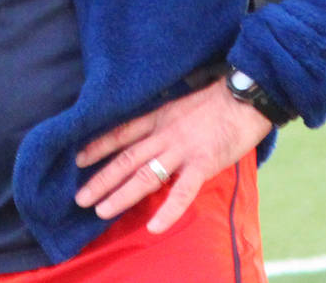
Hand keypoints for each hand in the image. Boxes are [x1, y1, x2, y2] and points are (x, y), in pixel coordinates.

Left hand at [74, 79, 273, 232]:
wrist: (248, 97)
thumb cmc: (218, 102)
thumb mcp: (182, 105)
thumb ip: (165, 123)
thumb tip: (150, 140)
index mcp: (160, 117)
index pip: (122, 133)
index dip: (99, 146)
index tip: (78, 159)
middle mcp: (165, 133)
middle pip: (127, 158)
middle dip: (102, 179)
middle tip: (80, 198)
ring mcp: (183, 149)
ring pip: (145, 175)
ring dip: (121, 195)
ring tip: (101, 211)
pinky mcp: (204, 163)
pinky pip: (183, 191)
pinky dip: (168, 210)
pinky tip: (154, 227)